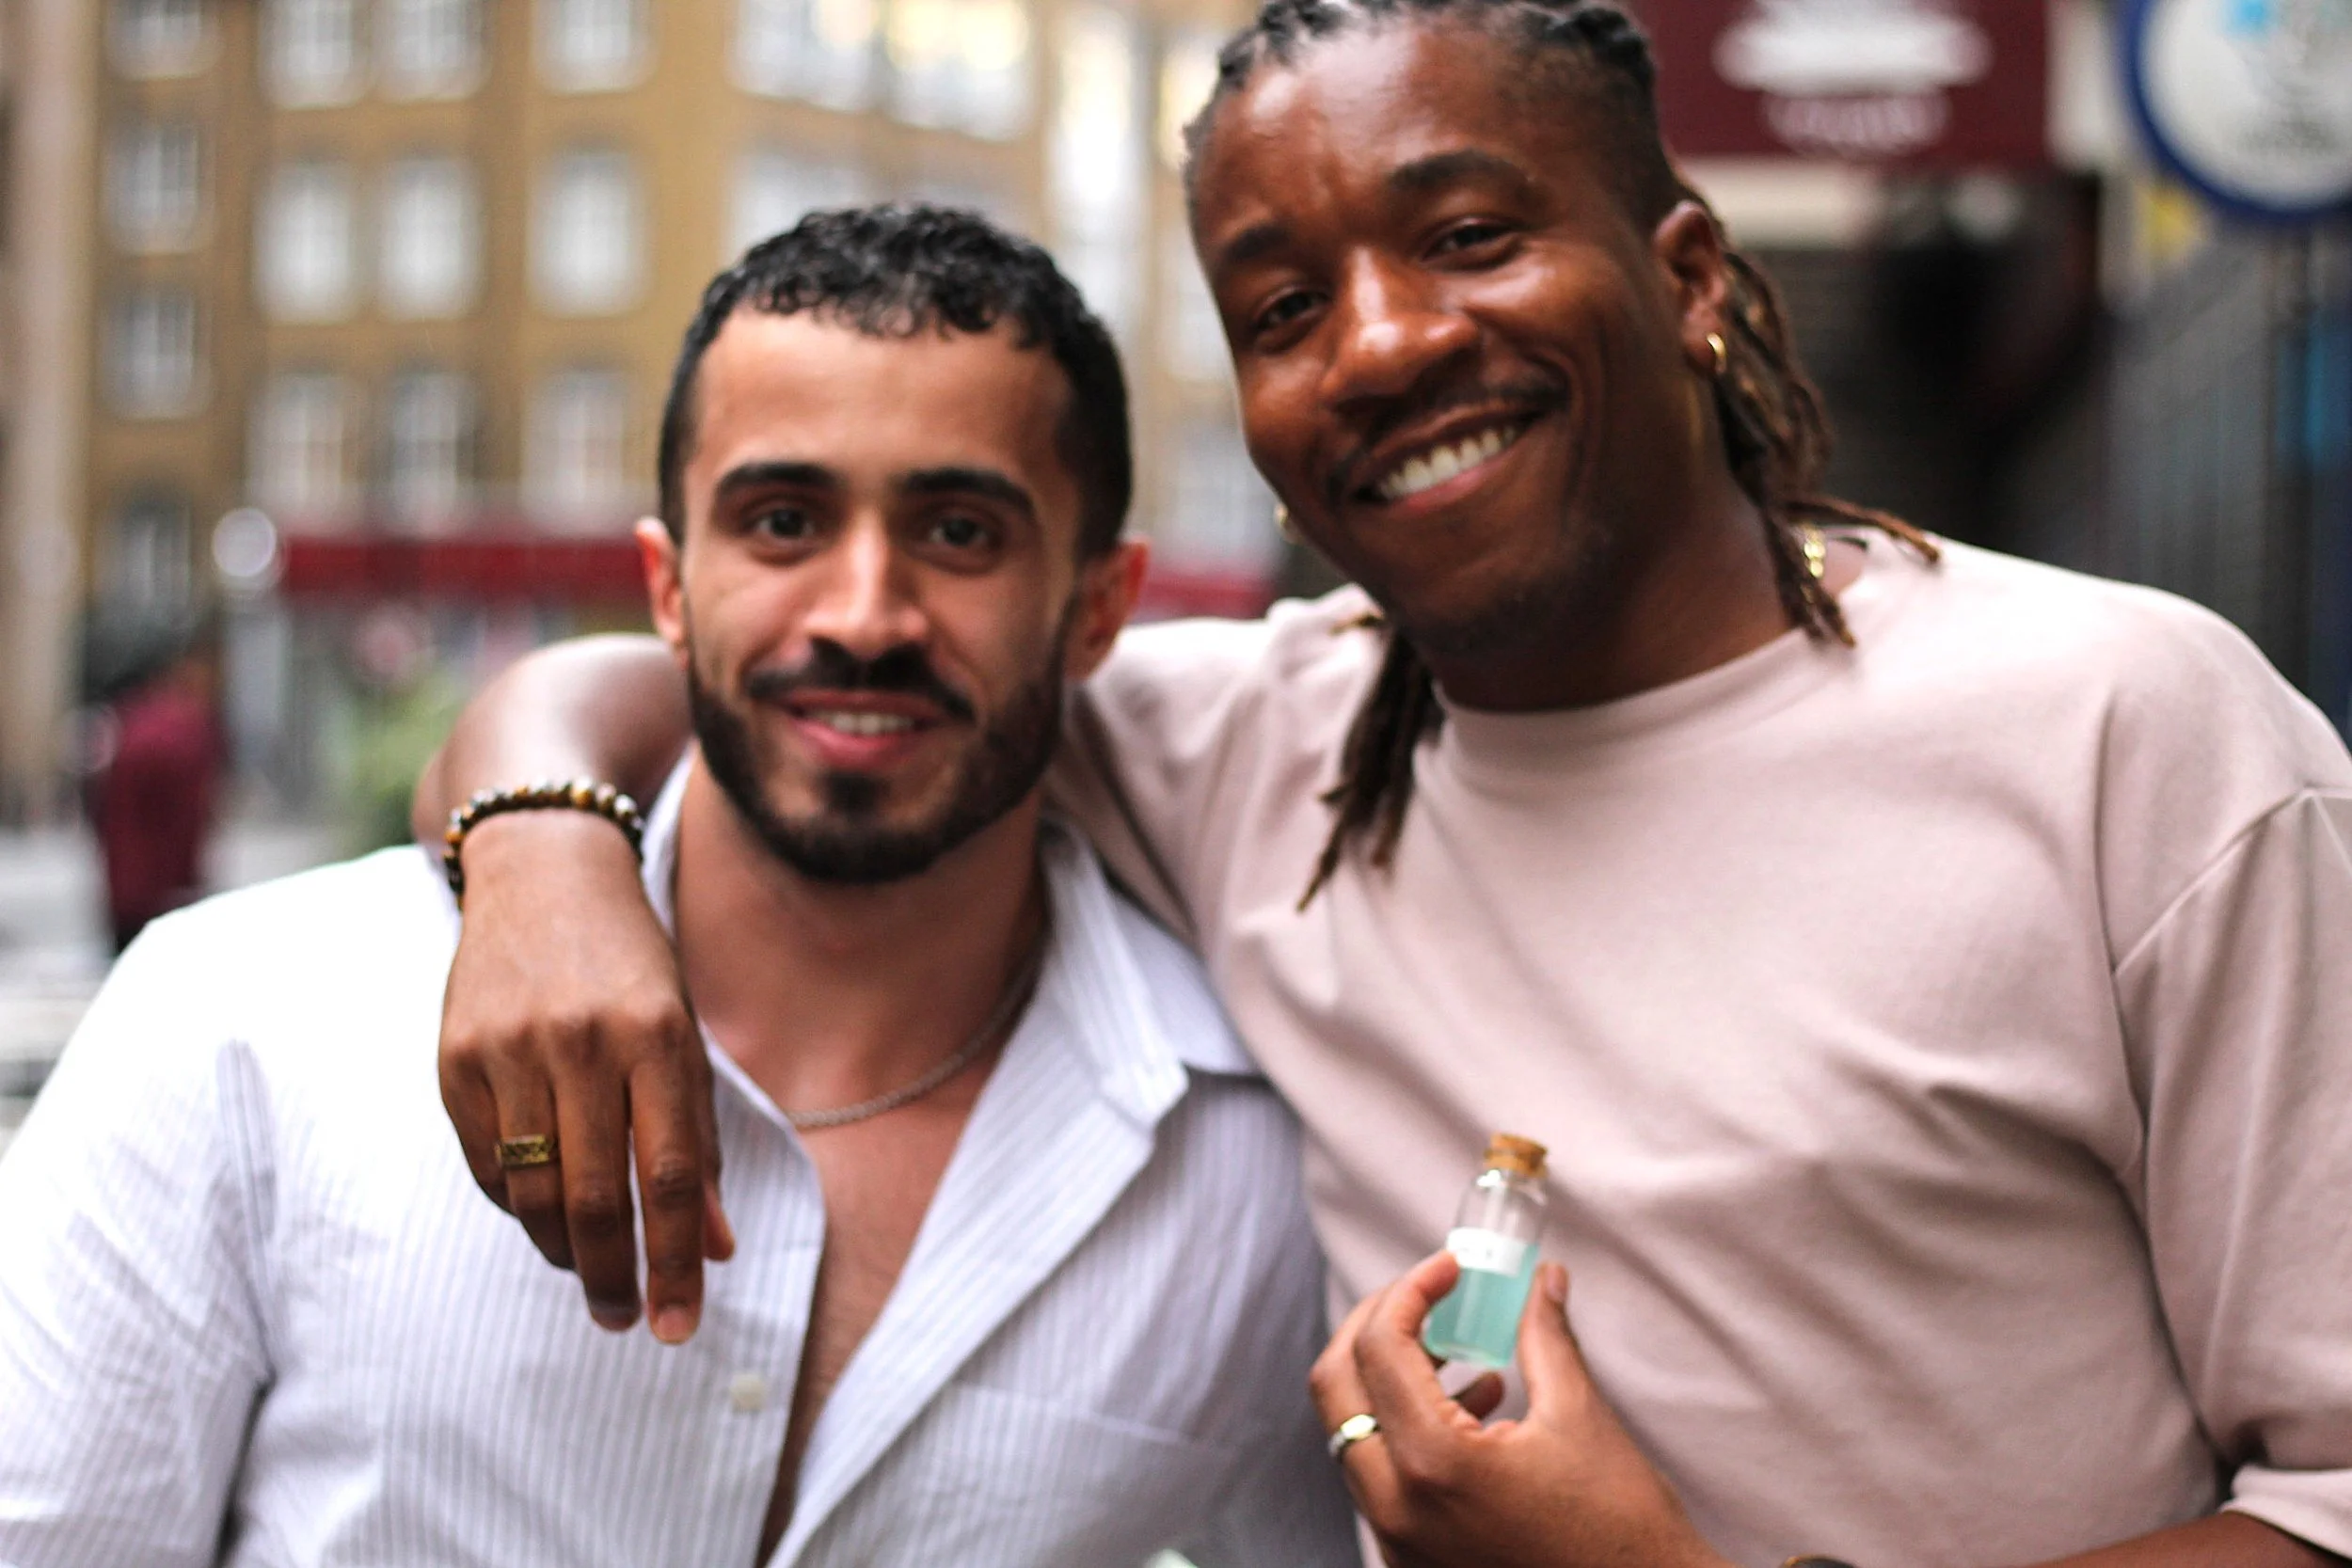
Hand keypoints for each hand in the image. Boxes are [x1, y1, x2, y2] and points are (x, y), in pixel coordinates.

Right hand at [438, 811, 733, 1341]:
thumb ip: (698, 1139)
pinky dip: (517, 1207)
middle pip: (597, 1198)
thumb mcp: (683, 1037)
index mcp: (655, 1035)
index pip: (672, 1175)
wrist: (541, 872)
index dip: (676, 1262)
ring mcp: (510, 1050)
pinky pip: (487, 1165)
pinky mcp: (454, 1058)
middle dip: (615, 1278)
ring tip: (590, 1272)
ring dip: (564, 1252)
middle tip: (625, 1322)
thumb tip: (715, 1247)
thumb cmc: (632, 966)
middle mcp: (581, 1042)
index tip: (679, 1325)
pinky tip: (543, 1216)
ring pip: (532, 1194)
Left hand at [1310, 1253, 1733, 1567]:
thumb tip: (1541, 1278)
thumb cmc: (1621, 1527)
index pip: (1381, 1347)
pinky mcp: (1411, 1561)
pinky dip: (1405, 1430)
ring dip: (1388, 1379)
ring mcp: (1397, 1543)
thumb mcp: (1581, 1416)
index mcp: (1432, 1464)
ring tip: (1455, 1351)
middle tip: (1425, 1295)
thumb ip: (1545, 1335)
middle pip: (1336, 1387)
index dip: (1413, 1289)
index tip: (1450, 1267)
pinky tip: (1472, 1408)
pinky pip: (1380, 1479)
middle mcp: (1396, 1508)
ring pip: (1352, 1434)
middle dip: (1377, 1326)